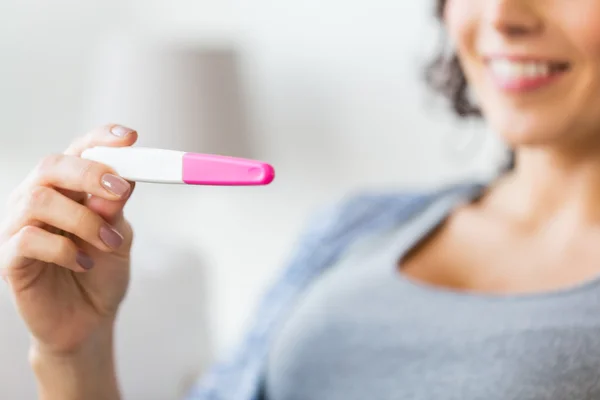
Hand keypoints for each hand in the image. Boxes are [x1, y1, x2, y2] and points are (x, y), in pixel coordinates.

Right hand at [0, 124, 137, 355]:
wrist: (88, 320)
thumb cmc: (101, 273)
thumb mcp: (119, 236)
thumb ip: (115, 210)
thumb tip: (118, 183)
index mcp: (67, 189)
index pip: (77, 151)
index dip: (100, 139)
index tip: (129, 138)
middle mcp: (38, 200)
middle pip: (52, 166)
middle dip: (90, 173)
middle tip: (120, 191)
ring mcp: (19, 227)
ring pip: (40, 200)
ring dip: (84, 220)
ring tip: (109, 242)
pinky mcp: (10, 258)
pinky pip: (29, 239)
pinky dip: (64, 249)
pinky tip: (83, 263)